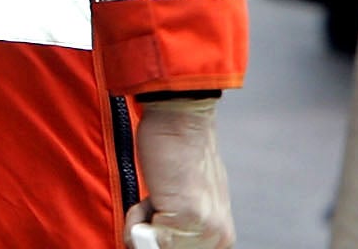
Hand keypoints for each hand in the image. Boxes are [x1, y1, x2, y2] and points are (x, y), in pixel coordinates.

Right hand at [129, 96, 234, 248]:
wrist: (182, 122)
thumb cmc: (175, 153)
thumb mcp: (186, 200)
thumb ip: (179, 227)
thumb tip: (152, 244)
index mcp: (220, 237)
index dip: (157, 234)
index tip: (159, 215)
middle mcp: (219, 240)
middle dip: (149, 229)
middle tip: (156, 200)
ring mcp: (206, 232)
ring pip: (153, 247)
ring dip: (142, 221)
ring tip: (156, 194)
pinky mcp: (188, 219)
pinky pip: (143, 235)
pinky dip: (137, 215)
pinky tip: (154, 192)